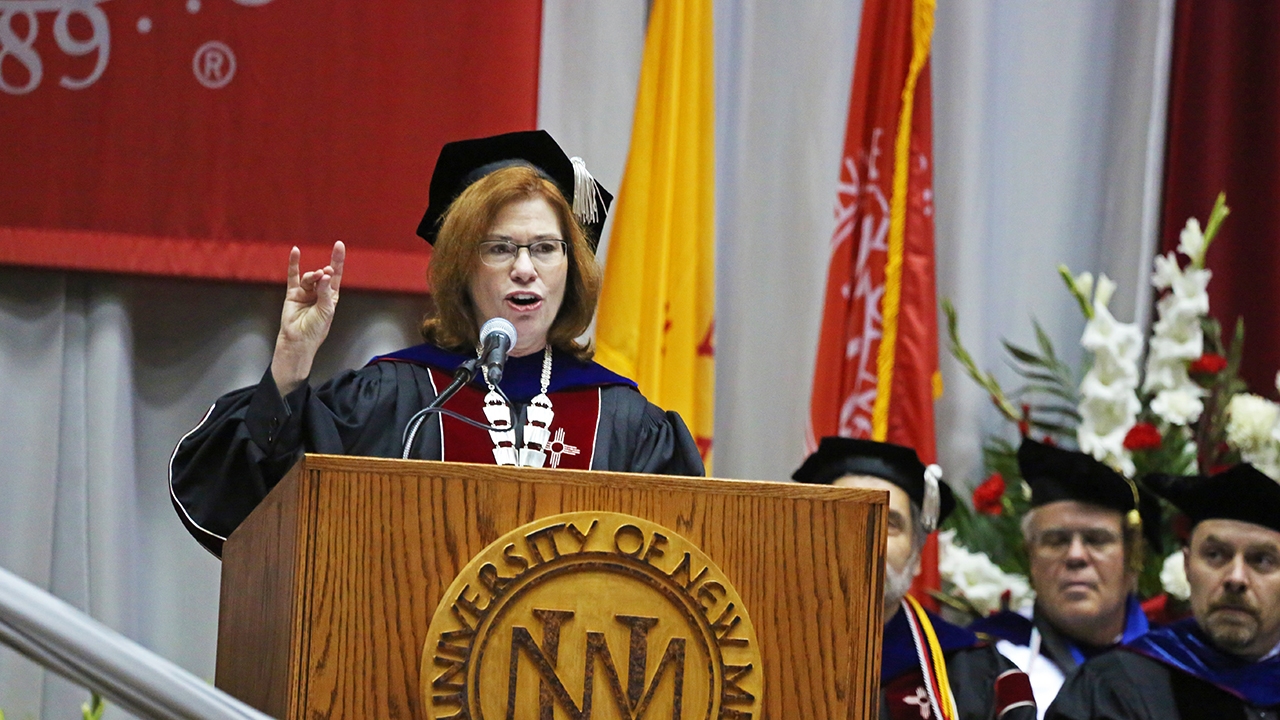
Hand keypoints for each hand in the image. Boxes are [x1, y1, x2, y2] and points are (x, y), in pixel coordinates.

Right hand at [271, 241, 344, 394]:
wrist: (299, 340)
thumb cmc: (316, 328)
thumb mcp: (326, 310)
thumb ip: (324, 292)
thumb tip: (324, 274)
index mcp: (331, 296)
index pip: (336, 275)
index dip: (337, 260)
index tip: (339, 245)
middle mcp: (319, 292)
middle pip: (323, 275)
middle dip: (324, 272)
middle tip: (325, 272)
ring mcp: (306, 292)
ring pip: (309, 277)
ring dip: (313, 276)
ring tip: (316, 277)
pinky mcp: (293, 293)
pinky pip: (293, 276)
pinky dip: (294, 264)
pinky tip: (295, 251)